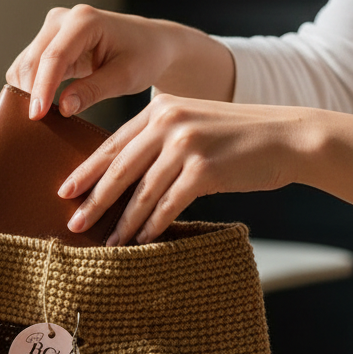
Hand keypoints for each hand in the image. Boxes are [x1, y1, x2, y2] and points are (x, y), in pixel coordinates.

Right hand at [6, 5, 234, 118]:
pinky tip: (43, 106)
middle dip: (31, 94)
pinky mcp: (48, 42)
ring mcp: (52, 29)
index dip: (42, 88)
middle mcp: (62, 19)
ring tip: (41, 119)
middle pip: (32, 60)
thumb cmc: (144, 56)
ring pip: (24, 64)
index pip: (54, 57)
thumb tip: (62, 108)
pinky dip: (31, 88)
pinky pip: (29, 67)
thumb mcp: (125, 77)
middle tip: (38, 126)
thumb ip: (93, 91)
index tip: (36, 116)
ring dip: (28, 92)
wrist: (150, 43)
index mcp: (84, 21)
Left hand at [60, 94, 306, 243]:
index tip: (65, 191)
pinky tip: (141, 241)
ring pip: (141, 192)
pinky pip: (168, 205)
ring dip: (122, 222)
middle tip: (73, 223)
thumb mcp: (193, 123)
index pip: (113, 144)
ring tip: (107, 243)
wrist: (288, 137)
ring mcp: (186, 146)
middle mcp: (168, 123)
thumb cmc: (237, 137)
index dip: (86, 171)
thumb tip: (122, 176)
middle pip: (119, 169)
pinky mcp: (204, 170)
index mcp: (160, 109)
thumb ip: (160, 140)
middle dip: (93, 200)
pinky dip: (152, 226)